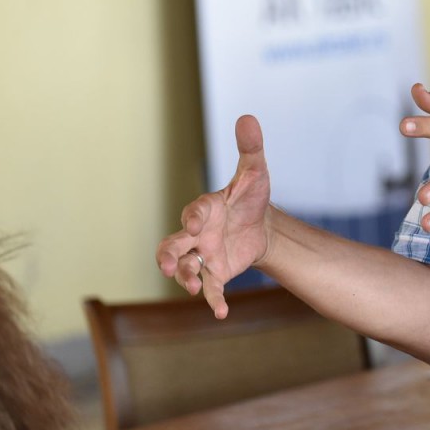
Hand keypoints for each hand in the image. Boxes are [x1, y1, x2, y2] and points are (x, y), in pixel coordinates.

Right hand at [155, 115, 272, 318]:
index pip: (194, 212)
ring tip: (192, 287)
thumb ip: (250, 148)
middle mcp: (197, 234)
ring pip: (184, 268)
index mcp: (205, 208)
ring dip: (184, 277)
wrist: (261, 224)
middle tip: (167, 264)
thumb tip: (248, 117)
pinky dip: (213, 301)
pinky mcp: (216, 272)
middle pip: (172, 245)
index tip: (198, 221)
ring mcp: (204, 255)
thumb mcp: (255, 172)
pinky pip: (210, 288)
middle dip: (168, 255)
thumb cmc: (250, 196)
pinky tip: (221, 313)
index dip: (194, 216)